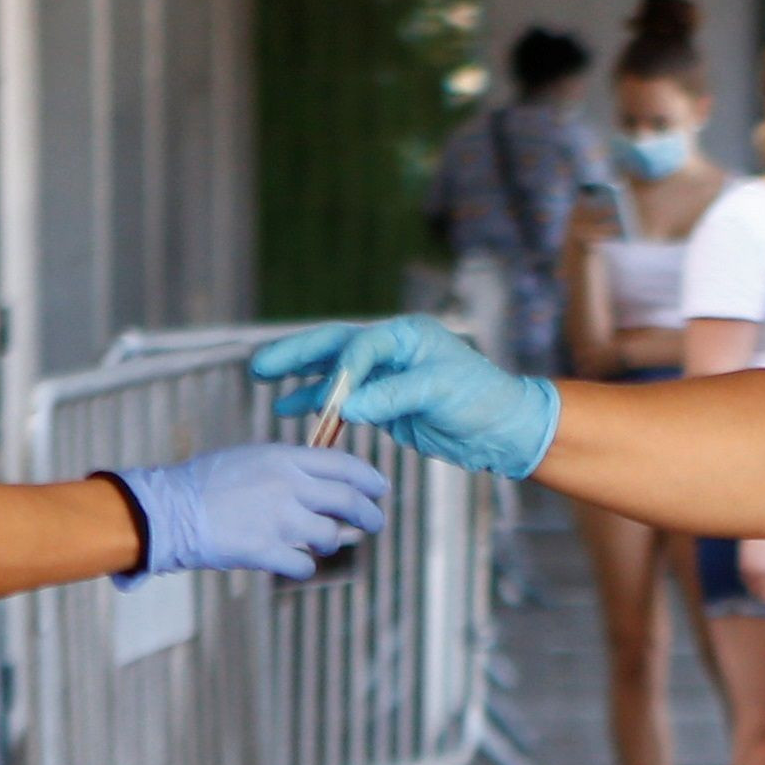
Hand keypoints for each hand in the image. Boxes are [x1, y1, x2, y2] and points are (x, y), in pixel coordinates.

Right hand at [109, 445, 387, 581]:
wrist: (167, 509)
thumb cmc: (204, 483)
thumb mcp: (250, 459)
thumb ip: (288, 469)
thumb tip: (323, 485)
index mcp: (285, 458)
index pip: (344, 465)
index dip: (369, 479)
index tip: (381, 489)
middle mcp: (289, 486)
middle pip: (349, 502)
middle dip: (369, 515)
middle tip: (375, 523)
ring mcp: (281, 520)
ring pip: (331, 536)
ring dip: (330, 541)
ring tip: (321, 541)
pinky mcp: (268, 551)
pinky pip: (305, 565)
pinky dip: (303, 565)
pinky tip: (292, 561)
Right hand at [251, 317, 559, 478]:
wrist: (504, 429)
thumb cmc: (482, 400)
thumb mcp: (439, 393)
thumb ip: (391, 397)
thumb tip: (346, 408)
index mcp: (407, 335)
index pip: (361, 345)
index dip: (341, 370)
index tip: (332, 399)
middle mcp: (392, 351)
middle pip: (335, 347)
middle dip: (297, 354)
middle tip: (261, 365)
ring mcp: (385, 377)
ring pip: (333, 373)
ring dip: (300, 378)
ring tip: (262, 380)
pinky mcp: (384, 404)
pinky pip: (343, 401)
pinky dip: (317, 404)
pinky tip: (288, 408)